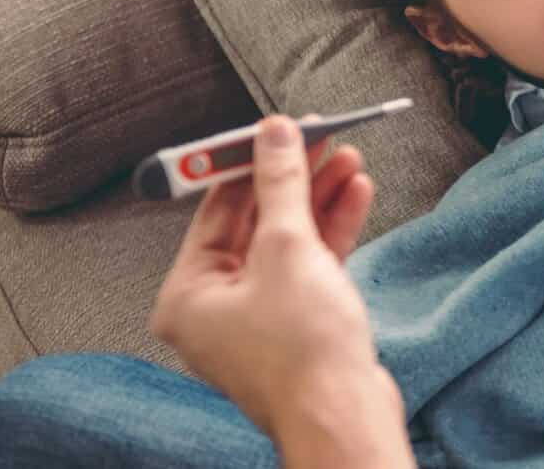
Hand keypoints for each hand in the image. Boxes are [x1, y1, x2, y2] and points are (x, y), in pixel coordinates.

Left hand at [148, 114, 391, 440]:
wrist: (345, 414)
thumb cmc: (302, 348)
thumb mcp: (288, 247)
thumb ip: (281, 183)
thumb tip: (273, 134)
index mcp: (188, 293)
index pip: (216, 208)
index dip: (248, 161)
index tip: (277, 128)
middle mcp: (216, 307)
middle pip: (255, 222)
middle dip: (294, 178)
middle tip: (320, 137)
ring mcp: (259, 317)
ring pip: (288, 241)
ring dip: (319, 198)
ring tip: (348, 158)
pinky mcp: (298, 324)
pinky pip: (310, 266)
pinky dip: (331, 231)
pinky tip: (355, 195)